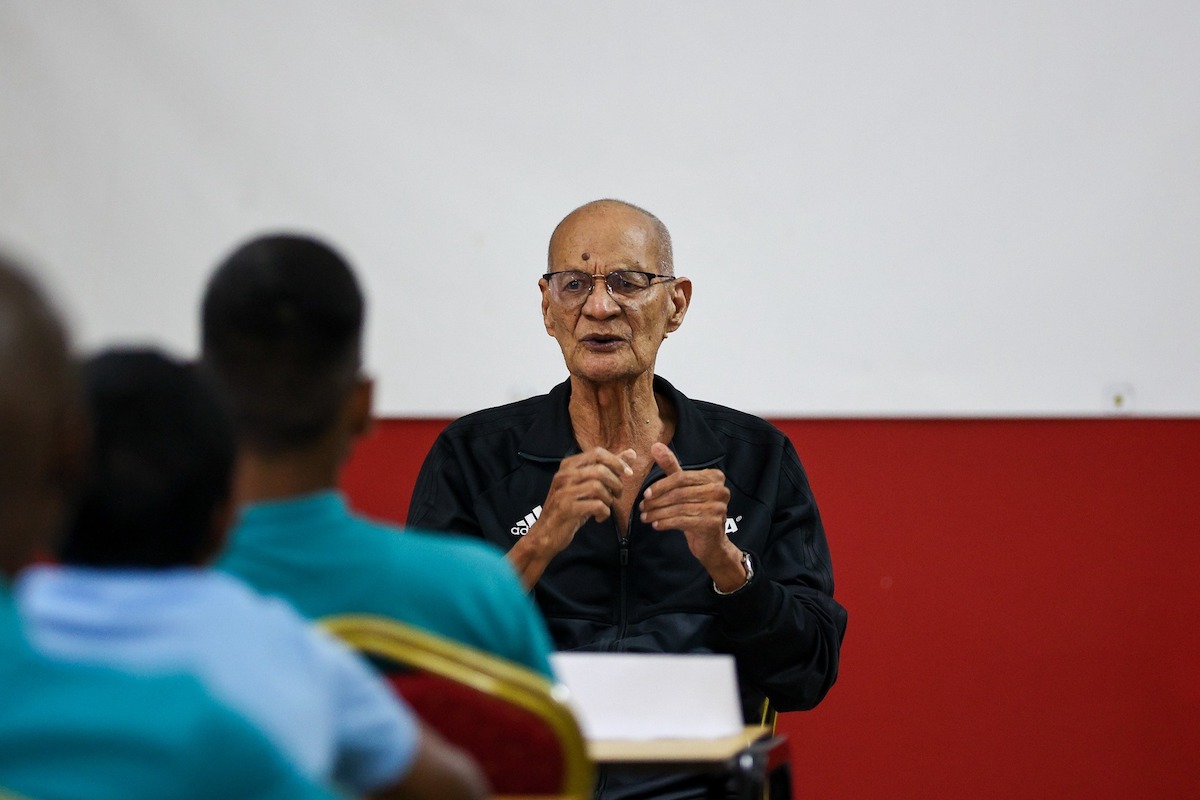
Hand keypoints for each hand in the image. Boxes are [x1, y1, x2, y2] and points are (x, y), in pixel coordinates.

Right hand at [526, 446, 636, 560]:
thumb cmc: (570, 507)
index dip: (617, 462)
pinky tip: (600, 517)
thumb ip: (609, 468)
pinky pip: (595, 505)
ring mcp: (564, 491)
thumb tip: (631, 453)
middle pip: (600, 470)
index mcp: (569, 465)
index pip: (597, 453)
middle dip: (616, 483)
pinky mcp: (566, 508)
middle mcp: (564, 475)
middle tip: (617, 494)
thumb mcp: (588, 485)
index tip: (627, 474)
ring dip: (609, 499)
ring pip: (598, 487)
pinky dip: (604, 512)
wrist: (546, 533)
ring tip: (607, 506)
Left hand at [640, 442, 737, 576]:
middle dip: (657, 501)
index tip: (646, 494)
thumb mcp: (683, 486)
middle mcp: (720, 490)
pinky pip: (682, 521)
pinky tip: (656, 525)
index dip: (661, 486)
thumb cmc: (696, 510)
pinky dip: (665, 523)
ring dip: (658, 513)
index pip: (681, 477)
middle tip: (642, 507)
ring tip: (645, 517)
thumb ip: (671, 466)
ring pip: (678, 508)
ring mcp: (718, 507)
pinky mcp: (712, 524)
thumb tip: (655, 446)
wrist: (711, 542)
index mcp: (715, 477)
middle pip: (679, 493)